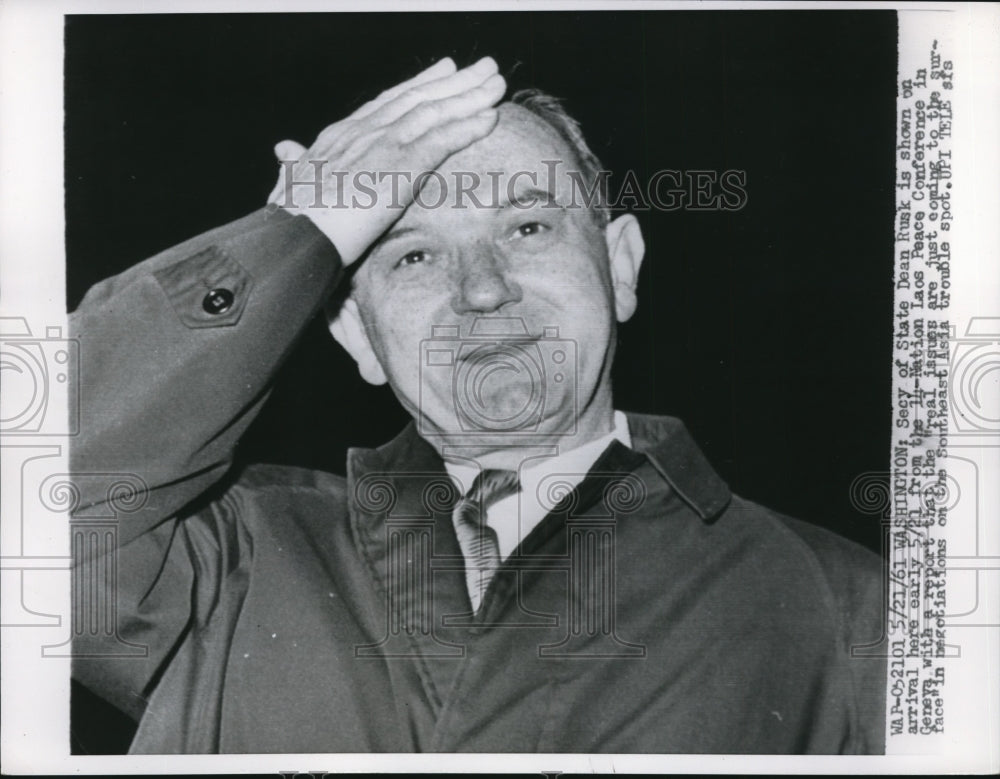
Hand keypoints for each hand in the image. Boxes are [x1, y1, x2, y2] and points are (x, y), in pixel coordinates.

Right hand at [268, 57, 504, 264]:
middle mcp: (365, 131)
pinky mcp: (400, 167)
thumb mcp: (291, 183)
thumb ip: (295, 164)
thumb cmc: (291, 218)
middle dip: (454, 82)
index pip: (389, 101)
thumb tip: (285, 150)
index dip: (419, 84)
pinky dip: (468, 127)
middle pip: (418, 98)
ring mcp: (383, 145)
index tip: (444, 70)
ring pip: (434, 112)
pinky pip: (442, 141)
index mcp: (342, 135)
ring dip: (470, 97)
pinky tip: (490, 118)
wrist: (295, 234)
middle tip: (484, 68)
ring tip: (497, 85)